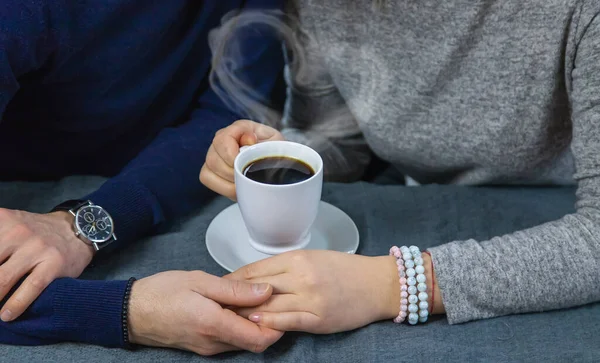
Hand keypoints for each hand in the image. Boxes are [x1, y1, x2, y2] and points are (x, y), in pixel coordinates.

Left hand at [0, 209, 93, 321]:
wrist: (78, 229)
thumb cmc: (37, 232)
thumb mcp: (9, 223)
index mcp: (3, 221)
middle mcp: (17, 232)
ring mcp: (37, 248)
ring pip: (3, 279)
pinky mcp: (54, 264)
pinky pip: (30, 288)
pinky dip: (15, 304)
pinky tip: (6, 315)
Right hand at [128, 270, 282, 355]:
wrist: (132, 312)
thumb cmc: (163, 292)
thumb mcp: (200, 281)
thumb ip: (235, 289)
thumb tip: (266, 292)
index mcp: (214, 325)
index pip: (260, 338)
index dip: (278, 325)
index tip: (281, 304)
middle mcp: (214, 343)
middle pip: (255, 342)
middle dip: (268, 323)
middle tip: (269, 297)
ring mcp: (208, 348)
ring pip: (243, 342)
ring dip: (253, 324)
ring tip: (252, 298)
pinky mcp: (203, 346)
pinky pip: (230, 340)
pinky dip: (239, 326)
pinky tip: (235, 306)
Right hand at [200, 119, 283, 199]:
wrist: (276, 166)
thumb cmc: (276, 153)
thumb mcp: (278, 146)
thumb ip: (266, 142)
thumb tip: (249, 140)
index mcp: (240, 129)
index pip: (223, 139)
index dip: (231, 156)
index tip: (244, 164)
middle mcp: (223, 139)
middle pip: (213, 158)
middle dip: (232, 173)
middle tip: (247, 178)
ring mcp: (215, 154)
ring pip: (208, 170)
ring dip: (228, 182)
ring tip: (244, 184)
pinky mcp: (211, 170)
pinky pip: (207, 179)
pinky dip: (222, 188)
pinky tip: (237, 189)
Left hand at [225, 250, 400, 333]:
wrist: (377, 284)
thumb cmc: (345, 270)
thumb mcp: (314, 258)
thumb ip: (286, 266)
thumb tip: (258, 277)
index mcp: (298, 257)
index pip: (256, 268)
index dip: (234, 279)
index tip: (219, 286)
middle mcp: (302, 275)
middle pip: (258, 287)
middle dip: (235, 297)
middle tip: (215, 304)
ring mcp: (310, 298)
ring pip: (269, 304)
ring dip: (246, 311)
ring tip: (228, 317)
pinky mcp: (319, 318)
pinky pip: (288, 321)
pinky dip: (269, 322)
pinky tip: (255, 322)